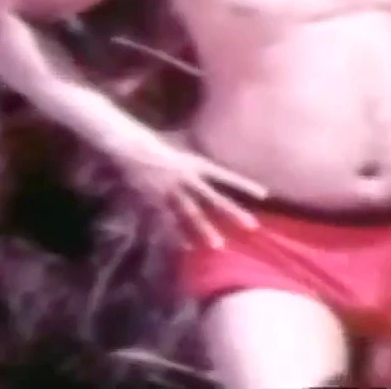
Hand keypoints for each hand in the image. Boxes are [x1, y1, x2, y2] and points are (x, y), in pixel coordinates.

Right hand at [107, 131, 268, 248]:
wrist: (126, 145)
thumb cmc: (154, 141)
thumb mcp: (181, 143)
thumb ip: (196, 152)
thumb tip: (213, 148)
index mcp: (194, 162)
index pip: (224, 175)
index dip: (244, 184)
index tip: (264, 193)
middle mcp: (185, 178)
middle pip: (213, 198)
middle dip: (233, 212)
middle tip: (252, 226)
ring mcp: (169, 191)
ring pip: (191, 214)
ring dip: (205, 231)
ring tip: (219, 246)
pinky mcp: (154, 201)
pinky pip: (167, 221)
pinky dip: (176, 235)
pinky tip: (186, 248)